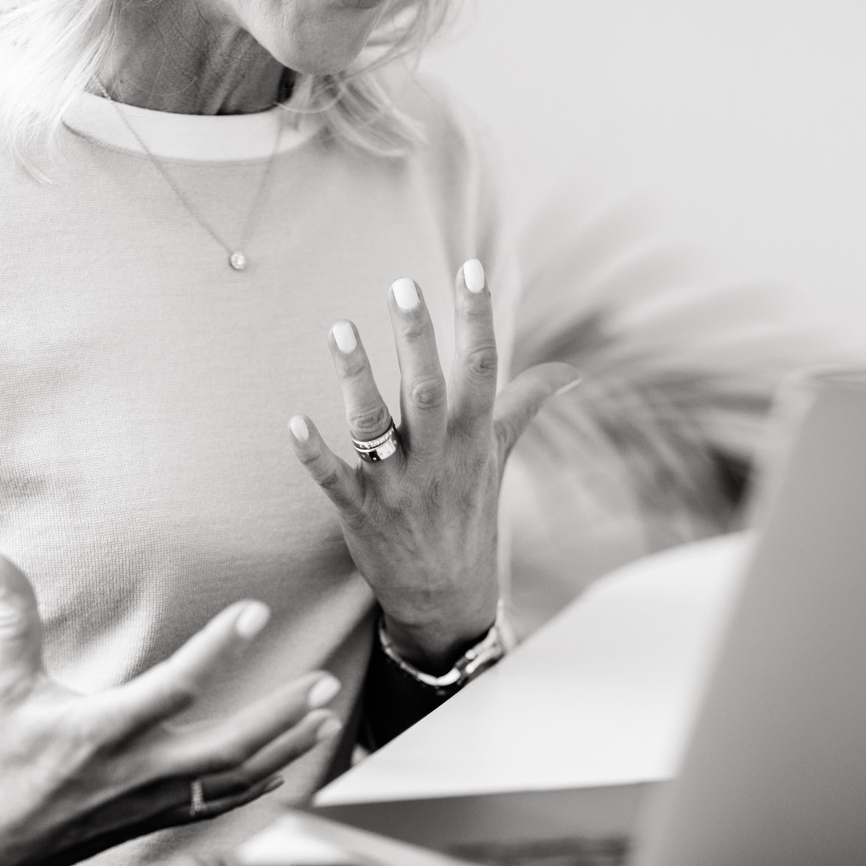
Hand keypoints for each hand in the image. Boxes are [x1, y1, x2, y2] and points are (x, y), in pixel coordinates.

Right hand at [0, 553, 340, 865]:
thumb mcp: (3, 686)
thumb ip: (12, 618)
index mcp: (102, 730)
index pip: (176, 685)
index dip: (219, 647)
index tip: (255, 612)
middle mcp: (136, 771)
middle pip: (230, 745)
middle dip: (282, 715)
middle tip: (324, 682)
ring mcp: (150, 802)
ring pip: (235, 779)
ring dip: (285, 747)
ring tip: (326, 716)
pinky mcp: (153, 821)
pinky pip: (219, 804)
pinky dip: (258, 784)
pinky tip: (286, 763)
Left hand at [289, 260, 579, 668]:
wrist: (445, 597)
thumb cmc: (470, 514)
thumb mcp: (499, 456)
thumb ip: (525, 404)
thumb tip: (572, 372)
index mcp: (473, 439)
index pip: (480, 369)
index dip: (475, 318)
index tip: (468, 268)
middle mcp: (436, 458)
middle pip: (426, 390)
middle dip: (415, 339)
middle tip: (402, 287)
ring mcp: (395, 485)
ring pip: (373, 426)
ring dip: (355, 379)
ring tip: (340, 329)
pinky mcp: (358, 510)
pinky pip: (332, 479)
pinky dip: (312, 453)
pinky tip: (293, 421)